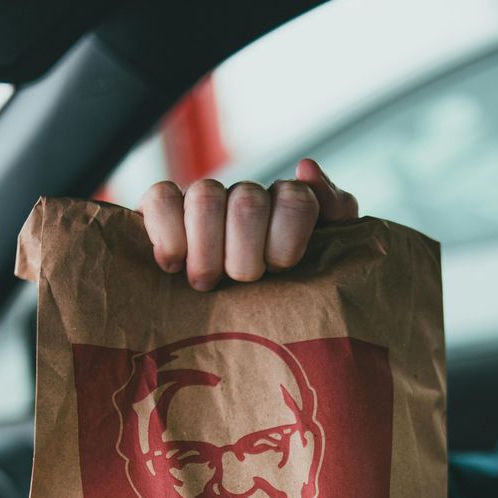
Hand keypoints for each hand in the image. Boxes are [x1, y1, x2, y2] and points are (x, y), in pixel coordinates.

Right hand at [137, 159, 357, 291]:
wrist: (234, 329)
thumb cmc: (287, 295)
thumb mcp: (326, 260)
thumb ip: (336, 211)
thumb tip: (305, 169)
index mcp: (286, 204)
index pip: (294, 199)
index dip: (286, 241)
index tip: (279, 270)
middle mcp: (245, 196)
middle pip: (248, 202)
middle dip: (245, 256)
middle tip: (240, 282)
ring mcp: (203, 201)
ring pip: (205, 197)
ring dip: (206, 251)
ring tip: (205, 284)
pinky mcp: (162, 209)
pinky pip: (161, 198)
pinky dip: (168, 233)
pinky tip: (172, 265)